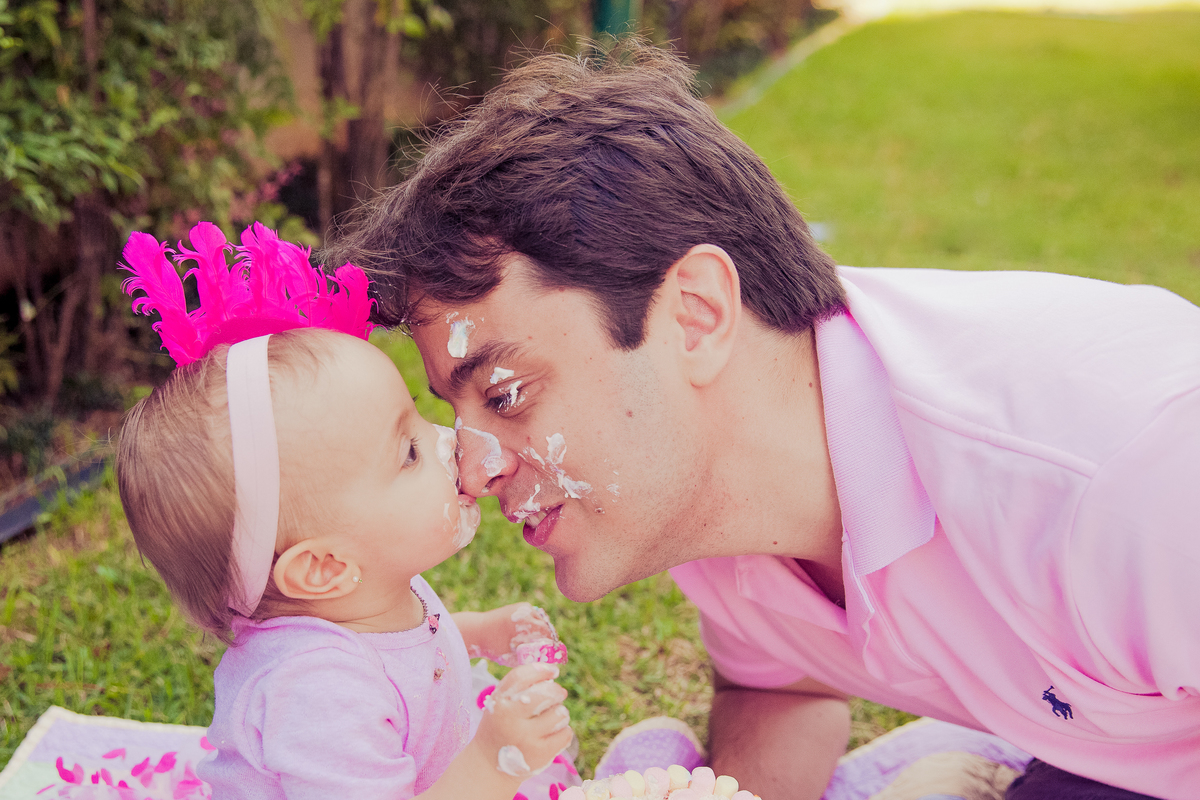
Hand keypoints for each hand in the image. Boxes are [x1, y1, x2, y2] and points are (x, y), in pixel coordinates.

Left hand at [462, 602, 562, 665]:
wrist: (478, 631)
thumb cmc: (495, 648)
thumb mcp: (514, 658)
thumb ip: (531, 659)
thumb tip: (547, 664)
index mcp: (527, 626)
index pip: (549, 636)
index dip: (552, 646)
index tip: (554, 655)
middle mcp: (528, 614)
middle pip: (547, 627)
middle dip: (548, 638)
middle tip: (547, 649)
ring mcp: (526, 608)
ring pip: (542, 620)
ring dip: (543, 630)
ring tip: (539, 642)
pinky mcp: (522, 606)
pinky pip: (535, 615)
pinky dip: (536, 623)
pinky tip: (532, 632)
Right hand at [473, 663, 572, 777]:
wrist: (490, 765)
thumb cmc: (500, 725)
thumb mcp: (499, 703)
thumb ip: (519, 684)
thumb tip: (551, 670)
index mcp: (499, 704)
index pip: (522, 677)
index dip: (542, 669)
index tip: (553, 671)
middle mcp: (511, 720)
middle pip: (548, 693)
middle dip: (557, 692)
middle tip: (556, 695)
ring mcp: (527, 738)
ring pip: (560, 713)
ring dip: (559, 713)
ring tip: (549, 719)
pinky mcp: (541, 754)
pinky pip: (566, 733)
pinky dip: (562, 732)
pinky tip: (551, 735)